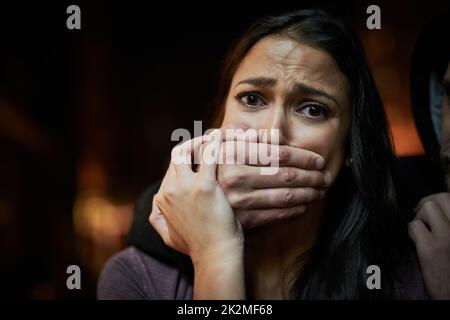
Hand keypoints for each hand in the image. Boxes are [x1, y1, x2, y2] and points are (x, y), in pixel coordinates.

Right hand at [149, 132, 242, 262]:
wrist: (214, 256)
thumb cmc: (198, 247)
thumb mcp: (168, 236)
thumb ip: (158, 221)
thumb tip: (152, 211)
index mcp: (163, 199)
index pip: (172, 169)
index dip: (186, 159)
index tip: (200, 155)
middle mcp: (170, 190)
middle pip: (176, 156)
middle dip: (191, 146)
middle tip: (208, 142)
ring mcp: (185, 188)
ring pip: (186, 151)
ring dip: (200, 140)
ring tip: (216, 136)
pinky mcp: (204, 187)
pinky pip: (208, 155)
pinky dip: (214, 142)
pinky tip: (222, 136)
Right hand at [217, 127, 330, 228]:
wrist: (197, 207)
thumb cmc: (212, 172)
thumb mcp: (221, 148)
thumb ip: (246, 137)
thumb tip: (274, 135)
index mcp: (232, 154)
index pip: (279, 154)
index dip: (304, 157)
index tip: (318, 160)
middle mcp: (235, 177)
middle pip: (287, 175)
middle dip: (313, 176)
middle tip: (325, 176)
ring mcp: (240, 200)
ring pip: (286, 196)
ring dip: (309, 193)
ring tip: (320, 190)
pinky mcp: (244, 219)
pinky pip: (278, 215)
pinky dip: (296, 210)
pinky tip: (305, 205)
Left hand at [408, 192, 449, 298]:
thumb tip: (436, 207)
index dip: (439, 199)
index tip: (433, 205)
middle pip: (442, 197)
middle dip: (427, 202)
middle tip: (421, 214)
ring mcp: (448, 236)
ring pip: (428, 207)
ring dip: (420, 216)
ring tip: (422, 229)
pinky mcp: (431, 249)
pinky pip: (414, 226)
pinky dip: (412, 231)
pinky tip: (417, 241)